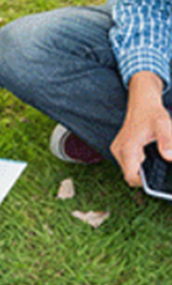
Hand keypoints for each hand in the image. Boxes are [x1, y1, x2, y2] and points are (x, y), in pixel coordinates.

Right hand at [111, 71, 171, 185]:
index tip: (159, 177)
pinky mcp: (119, 149)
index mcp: (127, 148)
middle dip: (146, 174)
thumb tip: (169, 157)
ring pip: (130, 169)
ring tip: (155, 155)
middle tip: (160, 164)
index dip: (145, 183)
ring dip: (142, 168)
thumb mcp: (164, 124)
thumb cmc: (152, 112)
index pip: (131, 177)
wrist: (141, 102)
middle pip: (131, 175)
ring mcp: (117, 151)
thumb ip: (167, 140)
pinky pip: (129, 163)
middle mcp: (118, 151)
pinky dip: (139, 163)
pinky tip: (149, 153)